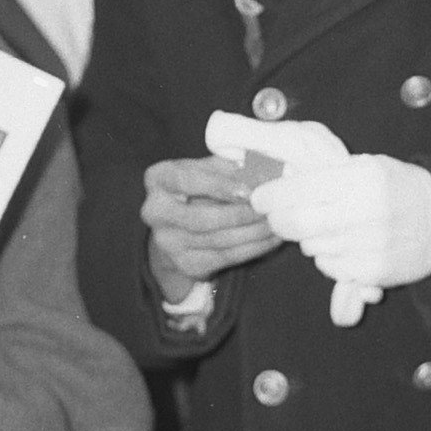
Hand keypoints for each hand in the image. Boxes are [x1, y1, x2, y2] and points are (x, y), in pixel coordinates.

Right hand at [143, 155, 282, 298]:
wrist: (177, 229)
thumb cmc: (198, 188)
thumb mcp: (206, 169)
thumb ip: (228, 167)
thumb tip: (261, 170)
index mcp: (158, 179)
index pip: (186, 181)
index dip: (219, 186)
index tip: (248, 190)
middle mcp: (154, 211)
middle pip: (201, 218)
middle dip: (241, 215)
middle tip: (269, 209)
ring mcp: (166, 241)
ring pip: (217, 240)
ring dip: (253, 233)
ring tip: (276, 223)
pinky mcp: (184, 263)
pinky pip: (225, 257)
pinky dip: (253, 248)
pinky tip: (271, 239)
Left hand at [251, 156, 430, 326]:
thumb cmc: (396, 188)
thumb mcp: (367, 166)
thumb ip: (326, 173)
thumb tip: (279, 182)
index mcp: (363, 178)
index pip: (300, 188)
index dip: (271, 195)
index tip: (260, 198)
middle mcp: (366, 211)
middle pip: (298, 222)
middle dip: (280, 220)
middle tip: (277, 216)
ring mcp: (370, 244)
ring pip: (311, 246)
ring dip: (308, 239)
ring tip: (327, 227)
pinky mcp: (373, 272)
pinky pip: (330, 268)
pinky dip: (328, 258)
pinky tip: (344, 246)